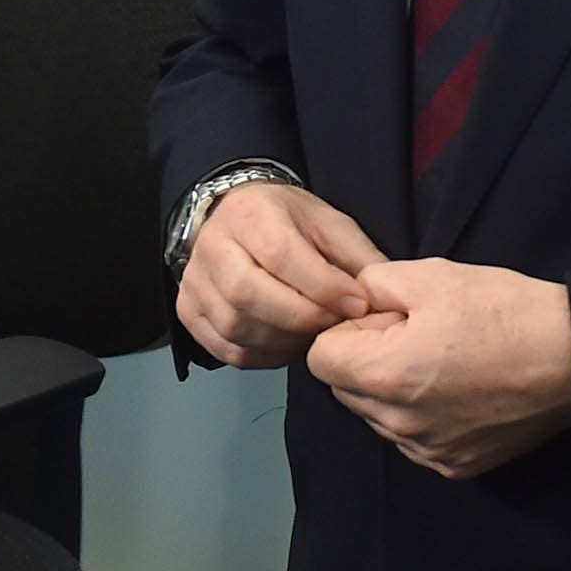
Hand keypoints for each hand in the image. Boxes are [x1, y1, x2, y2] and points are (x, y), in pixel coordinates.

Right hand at [179, 180, 388, 367]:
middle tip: (334, 326)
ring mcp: (195, 281)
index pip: (281, 254)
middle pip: (249, 295)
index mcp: (250, 214)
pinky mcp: (188, 311)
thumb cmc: (287, 223)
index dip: (322, 286)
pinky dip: (262, 357)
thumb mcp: (328, 223)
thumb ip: (357, 257)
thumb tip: (381, 297)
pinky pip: (226, 349)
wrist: (236, 218)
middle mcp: (213, 245)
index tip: (356, 304)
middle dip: (301, 319)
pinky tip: (286, 346)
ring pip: (235, 326)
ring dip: (283, 342)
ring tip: (313, 336)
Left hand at [305, 260, 570, 477]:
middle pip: (346, 391)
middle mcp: (398, 424)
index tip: (385, 318)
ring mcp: (427, 452)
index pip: (320, 358)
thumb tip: (353, 299)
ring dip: (393, 392)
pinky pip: (414, 441)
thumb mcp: (435, 276)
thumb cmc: (507, 312)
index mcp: (385, 375)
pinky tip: (460, 391)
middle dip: (366, 361)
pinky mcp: (455, 467)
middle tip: (418, 335)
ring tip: (444, 362)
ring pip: (378, 418)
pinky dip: (423, 417)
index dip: (346, 330)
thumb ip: (374, 284)